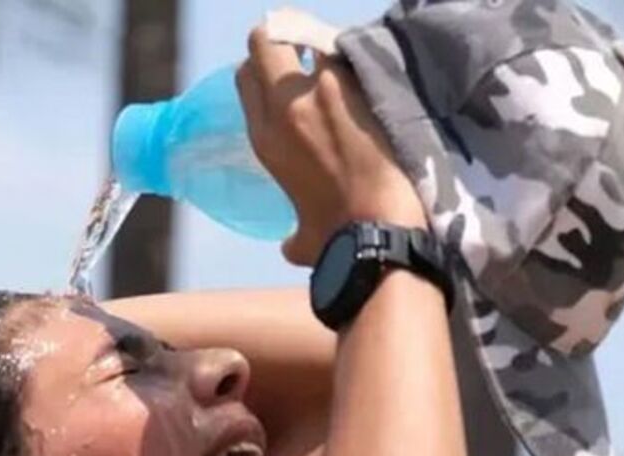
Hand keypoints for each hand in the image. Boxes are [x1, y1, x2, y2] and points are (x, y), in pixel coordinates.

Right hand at [236, 28, 426, 266]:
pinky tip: (369, 85)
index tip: (283, 80)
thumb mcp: (302, 238)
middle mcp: (284, 108)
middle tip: (308, 63)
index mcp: (264, 140)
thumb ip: (292, 236)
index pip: (245, 76)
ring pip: (309, 39)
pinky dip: (355, 62)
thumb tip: (291, 246)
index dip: (263, 71)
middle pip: (265, 42)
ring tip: (343, 77)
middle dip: (284, 44)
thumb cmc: (338, 240)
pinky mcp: (357, 86)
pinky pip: (347, 53)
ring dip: (323, 53)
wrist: (378, 229)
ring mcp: (320, 91)